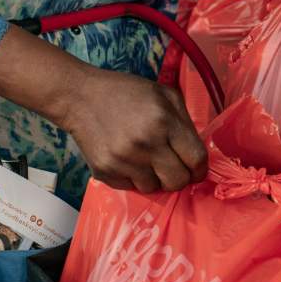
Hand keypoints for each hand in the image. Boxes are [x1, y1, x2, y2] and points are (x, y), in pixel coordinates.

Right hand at [64, 66, 207, 193]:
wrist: (80, 97)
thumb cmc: (128, 93)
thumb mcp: (165, 94)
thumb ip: (185, 122)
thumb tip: (197, 153)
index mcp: (164, 122)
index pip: (196, 159)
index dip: (200, 168)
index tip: (196, 168)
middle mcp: (145, 144)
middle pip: (178, 181)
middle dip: (180, 176)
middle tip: (173, 166)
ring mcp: (123, 161)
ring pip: (154, 188)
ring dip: (155, 177)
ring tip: (147, 158)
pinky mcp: (105, 172)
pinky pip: (131, 188)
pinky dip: (134, 178)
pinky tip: (128, 159)